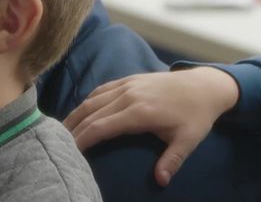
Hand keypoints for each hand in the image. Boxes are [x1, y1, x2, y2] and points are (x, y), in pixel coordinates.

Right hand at [63, 67, 238, 186]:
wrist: (203, 86)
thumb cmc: (196, 116)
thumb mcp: (188, 140)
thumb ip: (171, 160)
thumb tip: (160, 181)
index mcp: (140, 112)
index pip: (101, 126)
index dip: (82, 138)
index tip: (70, 150)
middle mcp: (128, 96)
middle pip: (91, 113)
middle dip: (72, 128)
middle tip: (57, 142)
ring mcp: (126, 85)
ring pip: (92, 99)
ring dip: (75, 114)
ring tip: (62, 129)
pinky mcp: (127, 79)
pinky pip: (101, 90)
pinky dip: (87, 101)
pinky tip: (81, 111)